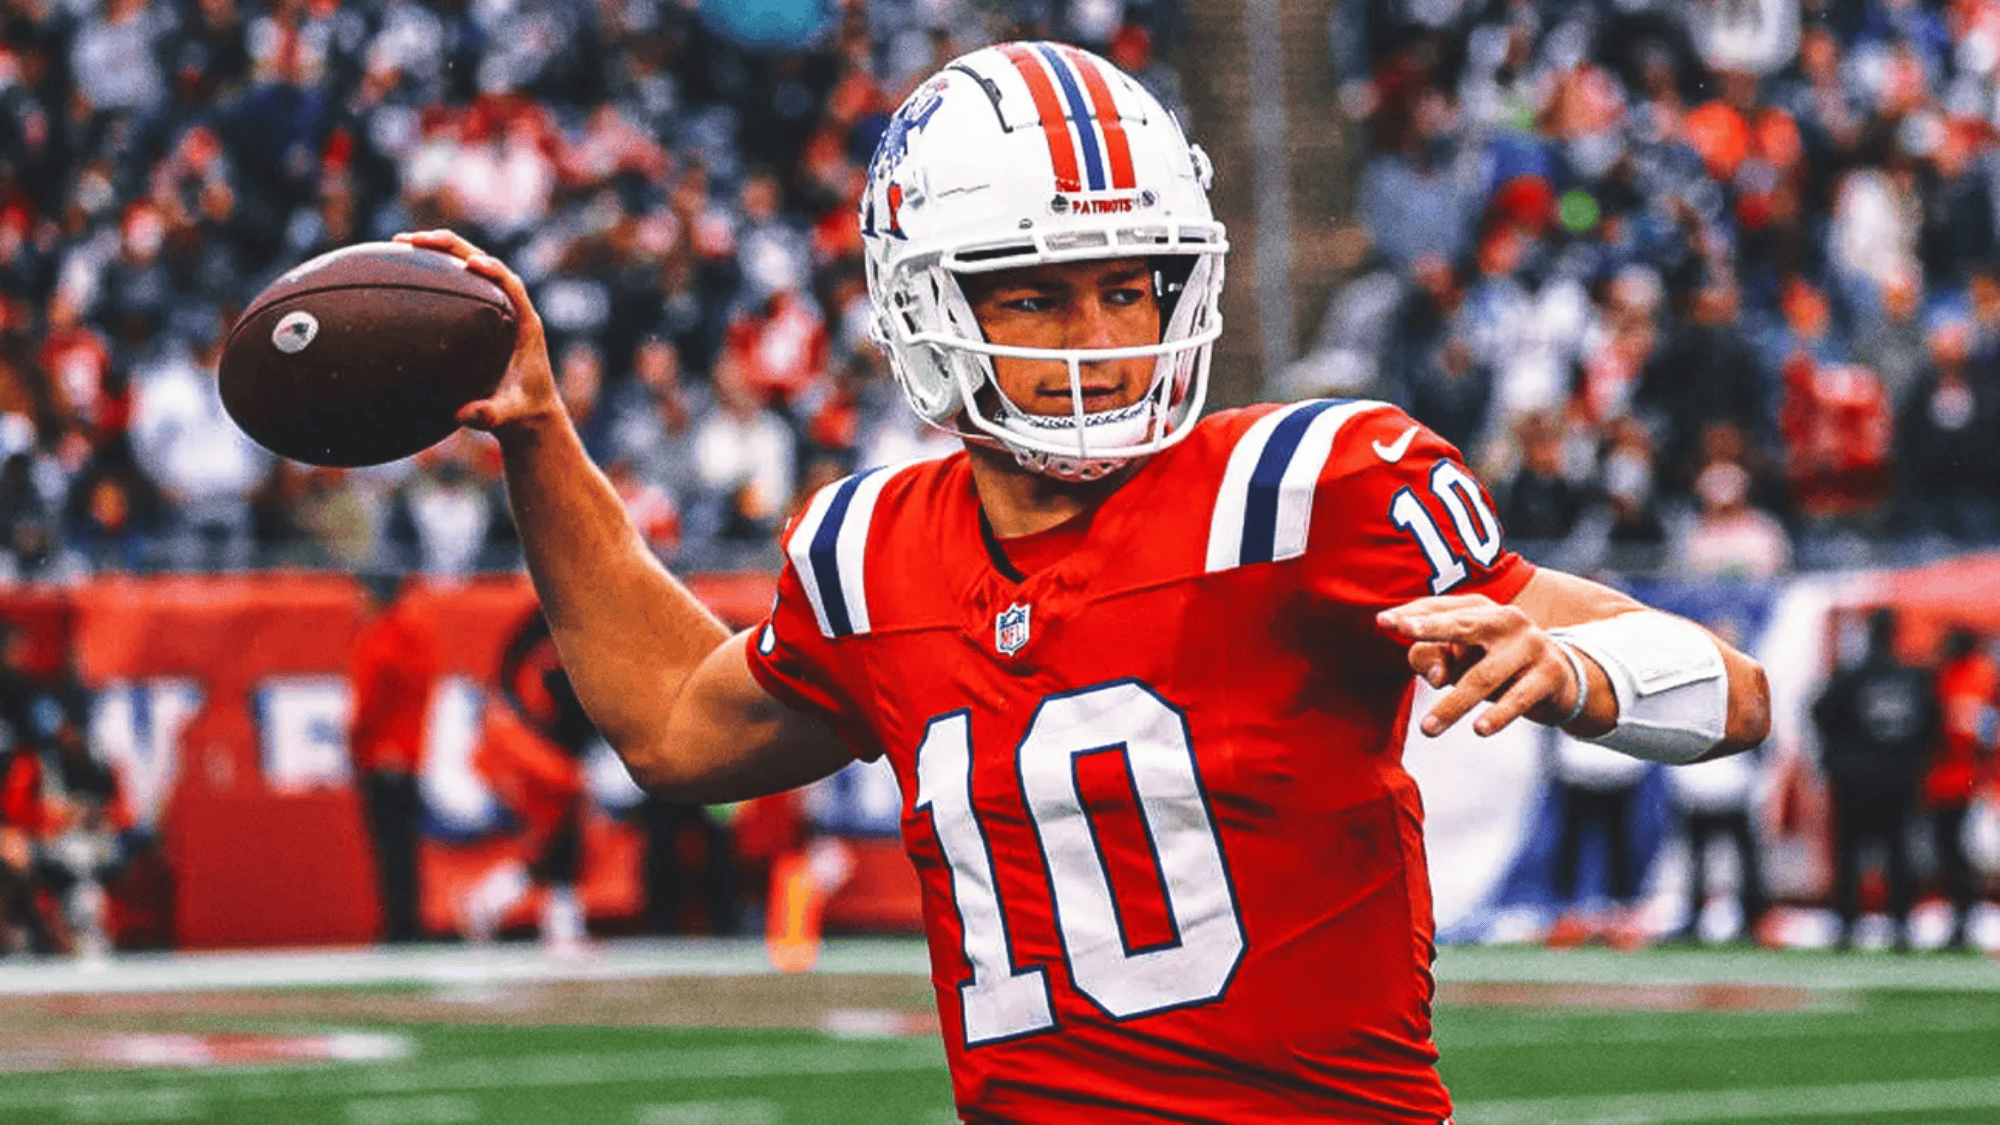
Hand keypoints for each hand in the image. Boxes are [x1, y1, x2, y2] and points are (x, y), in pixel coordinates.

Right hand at [392, 230, 559, 440]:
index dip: (493, 270)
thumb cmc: (523, 411)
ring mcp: (494, 306)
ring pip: (466, 265)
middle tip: (412, 241)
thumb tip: (465, 416)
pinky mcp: (480, 313)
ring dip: (436, 251)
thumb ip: (491, 415)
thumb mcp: (508, 416)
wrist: (530, 413)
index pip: (511, 285)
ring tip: (398, 244)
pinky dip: (432, 272)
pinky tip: (400, 270)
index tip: (471, 264)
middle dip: (449, 247)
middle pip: (482, 262)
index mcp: (525, 323)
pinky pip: (456, 283)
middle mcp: (510, 307)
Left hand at [1377, 594, 1581, 737]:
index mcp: (1481, 609)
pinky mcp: (1548, 675)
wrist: (1561, 678)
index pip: (1441, 609)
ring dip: (1454, 704)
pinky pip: (1518, 697)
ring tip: (1428, 728)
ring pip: (1483, 676)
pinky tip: (1479, 729)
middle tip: (1404, 631)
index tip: (1382, 621)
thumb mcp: (1461, 660)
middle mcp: (1506, 620)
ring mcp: (1530, 645)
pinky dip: (1498, 714)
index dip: (1412, 615)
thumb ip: (1434, 658)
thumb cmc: (1495, 665)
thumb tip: (1433, 675)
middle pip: (1463, 624)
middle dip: (1432, 627)